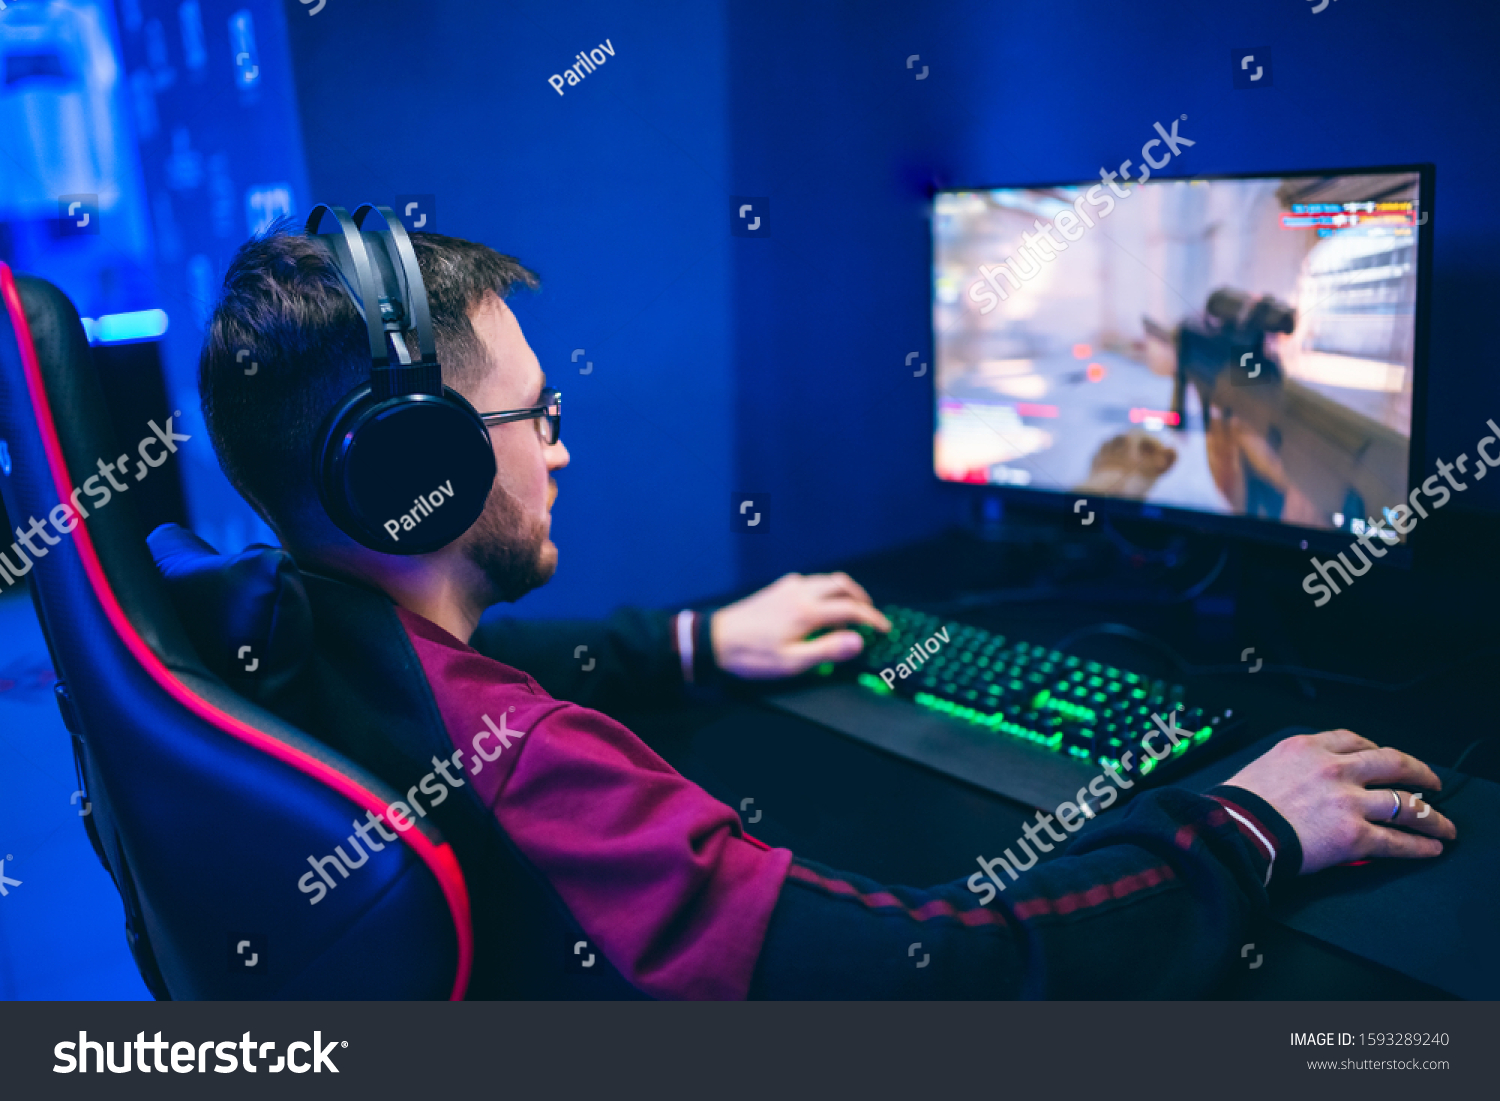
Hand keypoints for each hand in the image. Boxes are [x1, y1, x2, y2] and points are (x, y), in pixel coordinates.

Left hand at [710, 572, 890, 679]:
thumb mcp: (792, 661)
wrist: (715, 639)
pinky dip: (824, 590)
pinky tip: (819, 606)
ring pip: (826, 580)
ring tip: (848, 613)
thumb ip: (827, 650)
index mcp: (808, 611)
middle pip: (842, 585)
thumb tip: (858, 640)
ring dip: (843, 593)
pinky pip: (809, 581)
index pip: (851, 609)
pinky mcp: (776, 589)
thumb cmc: (752, 655)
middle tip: (870, 616)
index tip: (884, 629)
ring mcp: (787, 587)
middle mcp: (800, 592)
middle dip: (861, 599)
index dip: (873, 619)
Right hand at [1225, 730, 1456, 874]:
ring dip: (1431, 815)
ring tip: (1443, 824)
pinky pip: (1397, 840)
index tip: (1385, 758)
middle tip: (1431, 782)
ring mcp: (1347, 801)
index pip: (1354, 739)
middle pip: (1392, 762)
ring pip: (1404, 803)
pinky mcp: (1354, 835)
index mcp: (1307, 747)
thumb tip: (1308, 782)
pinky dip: (1420, 845)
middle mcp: (1334, 769)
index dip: (1377, 748)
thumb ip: (1293, 767)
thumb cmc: (1238, 806)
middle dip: (1419, 772)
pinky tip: (1431, 847)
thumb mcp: (1264, 766)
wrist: (1232, 832)